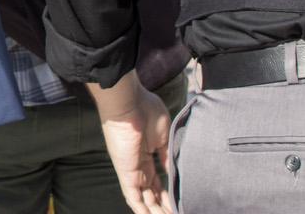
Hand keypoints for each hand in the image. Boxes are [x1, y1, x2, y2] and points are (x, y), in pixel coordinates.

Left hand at [91, 74, 172, 213]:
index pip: (157, 182)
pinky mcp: (126, 172)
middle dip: (162, 207)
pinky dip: (142, 209)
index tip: (177, 205)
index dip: (167, 195)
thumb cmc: (145, 109)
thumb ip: (167, 154)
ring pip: (143, 199)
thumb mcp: (164, 135)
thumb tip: (173, 171)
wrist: (128, 101)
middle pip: (151, 194)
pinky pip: (133, 196)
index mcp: (147, 155)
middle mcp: (139, 166)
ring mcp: (131, 170)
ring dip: (155, 211)